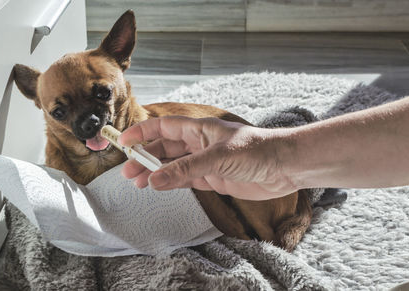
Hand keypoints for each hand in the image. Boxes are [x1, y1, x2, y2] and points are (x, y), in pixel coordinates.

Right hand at [118, 116, 296, 199]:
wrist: (284, 167)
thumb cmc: (258, 150)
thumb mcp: (218, 157)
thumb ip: (186, 169)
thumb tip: (155, 179)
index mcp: (199, 129)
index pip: (163, 128)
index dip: (142, 133)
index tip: (123, 142)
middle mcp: (199, 143)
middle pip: (164, 149)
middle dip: (144, 158)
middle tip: (127, 171)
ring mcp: (205, 162)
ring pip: (172, 166)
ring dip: (155, 172)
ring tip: (137, 182)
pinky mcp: (213, 178)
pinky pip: (185, 180)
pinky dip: (170, 183)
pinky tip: (157, 187)